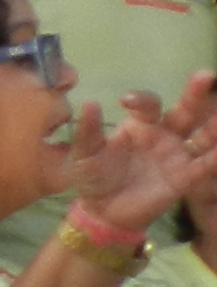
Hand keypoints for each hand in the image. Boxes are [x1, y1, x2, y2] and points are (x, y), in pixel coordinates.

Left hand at [65, 71, 216, 240]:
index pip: (147, 105)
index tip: (126, 101)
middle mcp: (163, 135)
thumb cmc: (94, 178)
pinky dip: (215, 158)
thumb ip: (88, 132)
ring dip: (214, 125)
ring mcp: (176, 156)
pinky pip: (204, 166)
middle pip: (183, 111)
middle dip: (194, 95)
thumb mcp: (84, 155)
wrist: (103, 212)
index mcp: (139, 125)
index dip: (141, 99)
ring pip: (201, 136)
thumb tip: (89, 103)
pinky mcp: (183, 178)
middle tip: (205, 75)